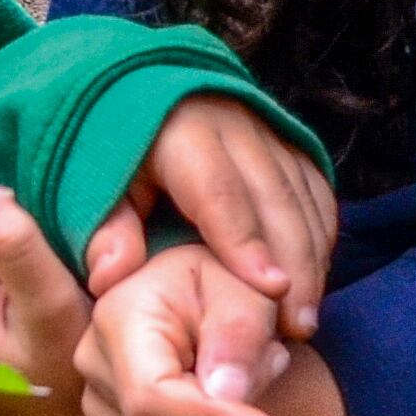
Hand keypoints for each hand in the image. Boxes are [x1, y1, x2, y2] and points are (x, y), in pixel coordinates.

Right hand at [72, 245, 290, 415]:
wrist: (200, 292)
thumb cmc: (222, 281)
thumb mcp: (244, 286)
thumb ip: (238, 331)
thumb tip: (223, 394)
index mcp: (117, 321)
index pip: (151, 402)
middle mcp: (94, 372)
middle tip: (262, 368)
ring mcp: (102, 414)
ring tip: (244, 392)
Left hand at [83, 94, 335, 337]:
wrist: (146, 89)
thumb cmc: (118, 152)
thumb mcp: (96, 180)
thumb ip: (105, 228)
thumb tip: (109, 278)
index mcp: (184, 132)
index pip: (220, 193)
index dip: (246, 243)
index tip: (270, 290)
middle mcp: (235, 127)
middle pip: (274, 199)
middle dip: (292, 263)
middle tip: (296, 325)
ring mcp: (269, 133)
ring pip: (302, 198)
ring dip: (310, 259)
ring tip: (305, 319)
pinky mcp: (290, 144)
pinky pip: (316, 192)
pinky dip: (319, 237)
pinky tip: (314, 282)